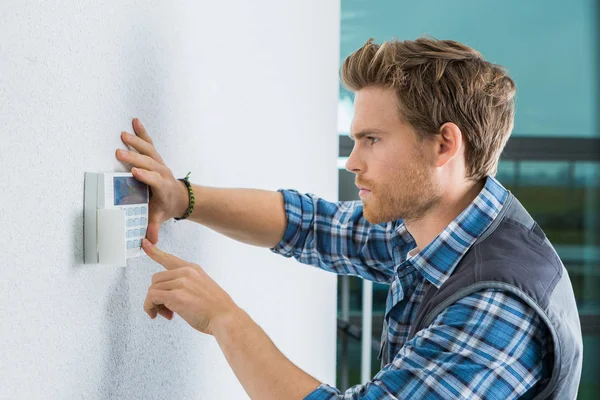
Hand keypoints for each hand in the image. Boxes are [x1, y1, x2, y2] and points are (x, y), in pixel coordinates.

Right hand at [116, 118, 188, 244]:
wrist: (181, 197)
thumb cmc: (167, 207)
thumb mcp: (160, 217)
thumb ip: (153, 228)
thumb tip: (148, 242)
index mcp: (162, 187)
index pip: (153, 180)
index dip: (145, 176)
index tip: (134, 172)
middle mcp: (161, 172)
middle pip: (148, 163)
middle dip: (135, 157)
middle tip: (119, 152)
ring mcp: (159, 163)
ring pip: (148, 150)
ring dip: (136, 142)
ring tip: (123, 134)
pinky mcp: (156, 157)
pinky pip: (149, 142)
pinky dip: (142, 132)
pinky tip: (135, 121)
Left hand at [141, 238, 238, 334]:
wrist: (225, 318)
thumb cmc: (215, 308)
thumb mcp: (203, 287)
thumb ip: (186, 285)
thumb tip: (166, 295)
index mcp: (193, 269)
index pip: (169, 258)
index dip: (154, 251)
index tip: (145, 243)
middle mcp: (186, 272)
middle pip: (156, 279)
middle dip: (157, 295)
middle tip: (166, 309)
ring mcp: (181, 283)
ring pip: (152, 289)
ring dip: (154, 304)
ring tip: (167, 314)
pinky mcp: (175, 296)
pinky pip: (151, 297)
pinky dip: (149, 307)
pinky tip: (157, 314)